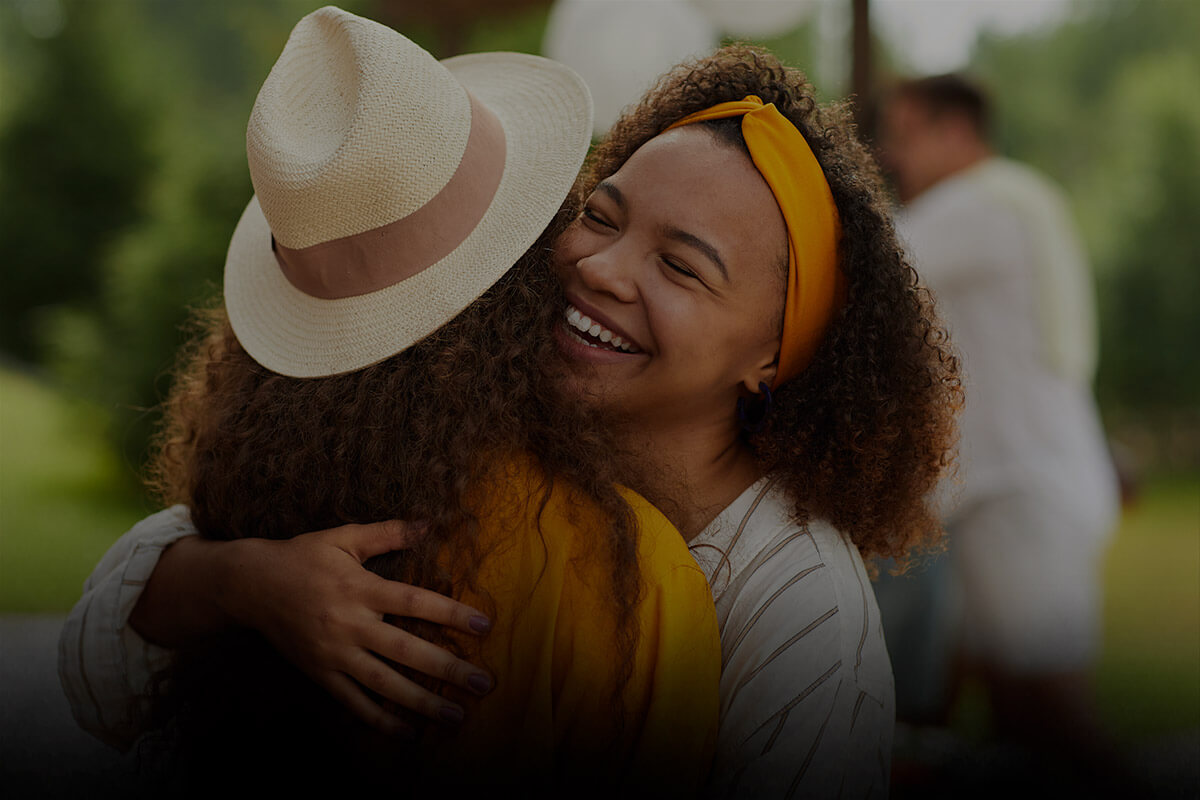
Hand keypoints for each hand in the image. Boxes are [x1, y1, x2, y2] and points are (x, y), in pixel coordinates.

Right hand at [220, 520, 492, 735]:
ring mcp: (334, 653)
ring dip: (422, 703)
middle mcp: (349, 623)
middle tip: (484, 684)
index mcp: (359, 587)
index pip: (414, 602)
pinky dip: (380, 721)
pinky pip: (353, 703)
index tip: (485, 626)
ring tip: (456, 718)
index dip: (450, 614)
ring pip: (384, 684)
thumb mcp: (343, 537)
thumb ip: (388, 533)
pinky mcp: (320, 674)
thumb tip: (429, 523)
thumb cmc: (302, 556)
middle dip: (447, 670)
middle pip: (406, 650)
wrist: (249, 586)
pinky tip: (410, 734)